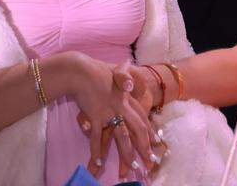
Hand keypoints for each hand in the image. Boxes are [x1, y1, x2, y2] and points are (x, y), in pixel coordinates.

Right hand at [66, 54, 156, 180]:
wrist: (80, 70)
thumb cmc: (96, 70)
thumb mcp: (116, 69)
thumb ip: (125, 75)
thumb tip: (131, 81)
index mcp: (127, 97)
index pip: (142, 116)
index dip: (150, 130)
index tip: (157, 142)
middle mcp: (121, 106)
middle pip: (137, 129)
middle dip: (144, 147)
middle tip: (150, 162)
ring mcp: (108, 112)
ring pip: (121, 136)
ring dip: (126, 153)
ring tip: (131, 167)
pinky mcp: (95, 116)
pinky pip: (96, 137)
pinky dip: (96, 150)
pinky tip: (98, 162)